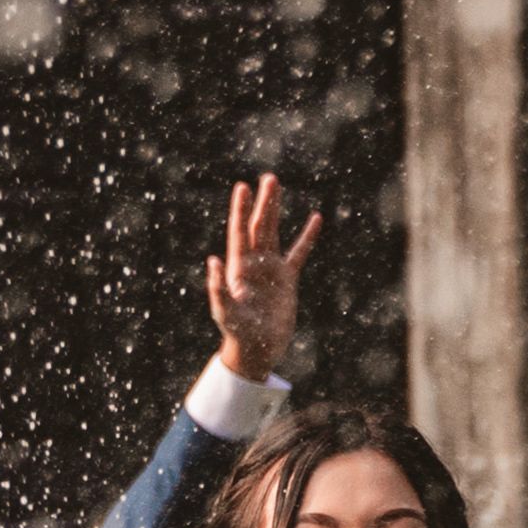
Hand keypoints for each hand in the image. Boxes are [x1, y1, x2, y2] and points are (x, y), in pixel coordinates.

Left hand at [207, 173, 321, 383]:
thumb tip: (213, 260)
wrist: (257, 349)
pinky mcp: (287, 280)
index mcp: (238, 267)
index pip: (240, 232)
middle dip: (263, 202)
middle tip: (269, 178)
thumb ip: (218, 288)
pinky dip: (306, 237)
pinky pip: (298, 253)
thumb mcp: (225, 312)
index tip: (243, 187)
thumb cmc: (237, 332)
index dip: (240, 210)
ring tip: (277, 185)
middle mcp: (254, 263)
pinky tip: (315, 219)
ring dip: (275, 209)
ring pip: (273, 232)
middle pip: (259, 225)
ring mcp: (271, 269)